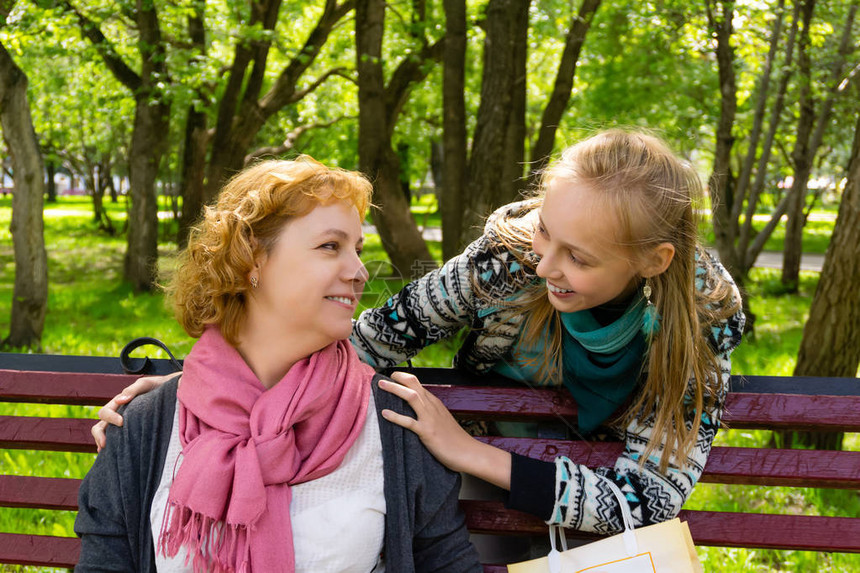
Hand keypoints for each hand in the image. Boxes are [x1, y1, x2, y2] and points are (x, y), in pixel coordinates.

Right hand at [91, 374, 170, 451]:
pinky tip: (114, 454)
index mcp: (118, 403)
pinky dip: (112, 446)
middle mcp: (117, 414)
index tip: (122, 422)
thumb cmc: (156, 387)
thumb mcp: (145, 385)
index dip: (110, 418)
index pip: (105, 412)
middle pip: (100, 425)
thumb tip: (120, 401)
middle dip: (100, 435)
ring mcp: (122, 424)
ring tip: (105, 451)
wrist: (169, 391)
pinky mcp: (129, 430)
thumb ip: (132, 390)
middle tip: (106, 443)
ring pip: (104, 434)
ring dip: (101, 441)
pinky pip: (116, 439)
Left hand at [379, 371, 511, 488]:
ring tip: (381, 385)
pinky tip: (385, 413)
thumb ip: (430, 412)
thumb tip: (416, 409)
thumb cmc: (454, 439)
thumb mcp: (442, 420)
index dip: (403, 378)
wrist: (468, 452)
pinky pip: (409, 422)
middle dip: (397, 378)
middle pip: (414, 384)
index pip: (418, 384)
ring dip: (394, 389)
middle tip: (383, 377)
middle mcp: (432, 406)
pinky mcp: (427, 432)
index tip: (391, 378)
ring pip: (410, 397)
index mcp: (435, 403)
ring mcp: (430, 418)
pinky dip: (396, 417)